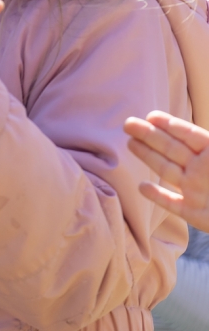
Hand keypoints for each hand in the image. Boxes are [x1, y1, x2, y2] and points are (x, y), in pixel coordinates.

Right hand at [125, 110, 208, 232]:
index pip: (190, 136)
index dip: (171, 126)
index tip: (151, 116)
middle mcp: (203, 171)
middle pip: (172, 149)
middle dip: (150, 136)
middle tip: (128, 123)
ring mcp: (197, 192)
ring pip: (167, 171)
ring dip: (148, 157)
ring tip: (130, 144)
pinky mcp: (195, 214)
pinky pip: (172, 203)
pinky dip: (157, 196)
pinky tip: (142, 187)